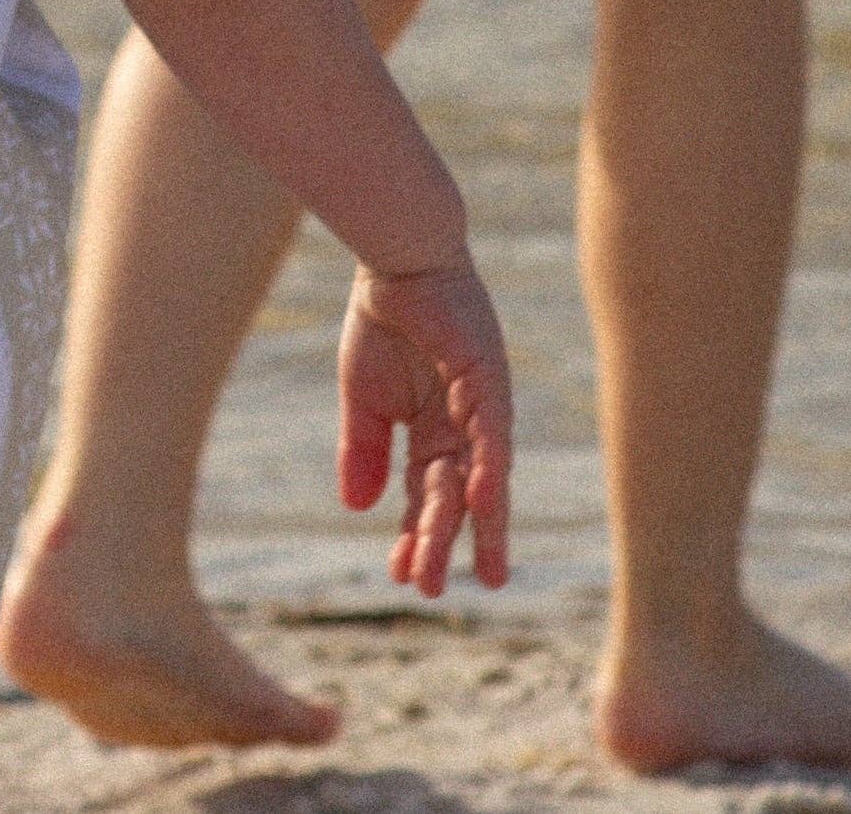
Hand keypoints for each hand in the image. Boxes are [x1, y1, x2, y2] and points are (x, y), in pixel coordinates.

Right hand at [338, 261, 512, 597]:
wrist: (395, 260)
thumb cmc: (381, 319)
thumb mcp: (363, 397)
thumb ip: (364, 450)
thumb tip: (357, 509)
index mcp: (431, 433)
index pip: (424, 496)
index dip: (414, 535)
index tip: (400, 576)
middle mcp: (462, 429)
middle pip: (453, 497)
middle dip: (443, 542)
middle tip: (431, 590)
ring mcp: (480, 408)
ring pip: (478, 478)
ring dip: (478, 525)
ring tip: (486, 573)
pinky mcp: (490, 384)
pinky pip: (493, 436)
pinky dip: (490, 470)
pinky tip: (485, 505)